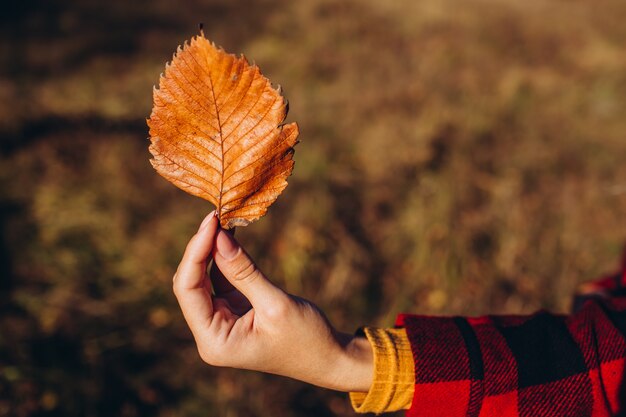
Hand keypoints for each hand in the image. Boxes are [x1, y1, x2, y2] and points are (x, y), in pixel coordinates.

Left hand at [172, 212, 372, 391]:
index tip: (211, 222)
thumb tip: (218, 236)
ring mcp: (220, 321)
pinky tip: (230, 234)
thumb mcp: (275, 304)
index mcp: (214, 341)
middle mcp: (211, 333)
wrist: (329, 357)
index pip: (188, 290)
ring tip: (223, 219)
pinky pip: (221, 279)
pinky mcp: (233, 310)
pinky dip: (225, 258)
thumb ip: (243, 271)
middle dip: (201, 249)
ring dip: (212, 250)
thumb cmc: (306, 338)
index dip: (195, 253)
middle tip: (216, 216)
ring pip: (203, 278)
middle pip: (190, 283)